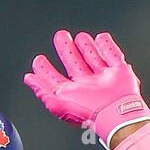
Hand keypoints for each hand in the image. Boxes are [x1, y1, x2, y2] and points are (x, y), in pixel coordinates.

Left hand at [24, 29, 149, 149]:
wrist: (116, 113)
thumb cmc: (88, 112)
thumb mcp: (58, 103)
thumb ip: (42, 91)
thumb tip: (29, 79)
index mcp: (73, 94)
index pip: (55, 79)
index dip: (45, 70)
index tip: (39, 61)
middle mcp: (88, 86)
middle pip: (74, 64)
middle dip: (66, 50)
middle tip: (60, 36)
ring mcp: (104, 78)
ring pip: (93, 58)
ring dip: (86, 47)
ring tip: (81, 36)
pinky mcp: (120, 71)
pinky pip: (113, 55)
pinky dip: (107, 46)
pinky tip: (101, 38)